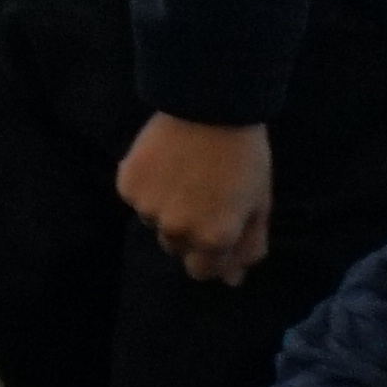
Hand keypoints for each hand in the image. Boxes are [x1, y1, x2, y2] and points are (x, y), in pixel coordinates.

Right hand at [117, 112, 278, 283]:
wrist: (209, 107)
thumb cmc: (244, 157)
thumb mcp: (258, 205)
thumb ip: (247, 246)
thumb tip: (232, 280)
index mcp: (213, 238)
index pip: (202, 272)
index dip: (211, 255)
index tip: (218, 231)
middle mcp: (176, 230)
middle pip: (176, 247)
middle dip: (190, 231)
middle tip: (204, 197)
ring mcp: (147, 208)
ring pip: (155, 221)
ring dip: (167, 208)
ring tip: (184, 176)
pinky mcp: (127, 184)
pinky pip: (136, 197)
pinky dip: (148, 187)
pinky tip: (164, 163)